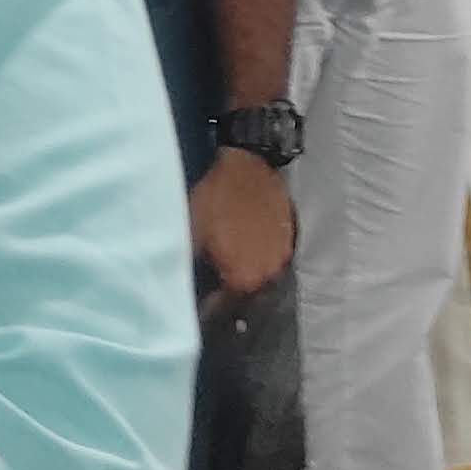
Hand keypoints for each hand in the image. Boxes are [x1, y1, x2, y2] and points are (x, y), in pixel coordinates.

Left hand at [191, 149, 296, 306]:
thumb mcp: (191, 232)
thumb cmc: (215, 200)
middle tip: (211, 272)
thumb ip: (188, 267)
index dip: (208, 301)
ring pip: (259, 272)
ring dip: (244, 268)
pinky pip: (270, 254)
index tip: (197, 293)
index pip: (224, 305)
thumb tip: (180, 290)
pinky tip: (244, 241)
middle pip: (244, 291)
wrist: (248, 163)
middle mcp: (267, 274)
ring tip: (228, 256)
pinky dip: (257, 253)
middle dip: (228, 285)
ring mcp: (282, 254)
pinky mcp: (289, 235)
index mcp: (243, 279)